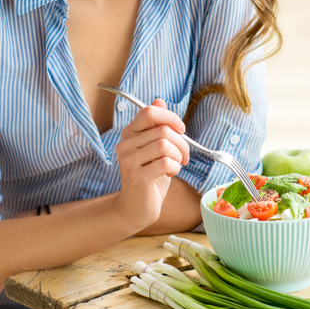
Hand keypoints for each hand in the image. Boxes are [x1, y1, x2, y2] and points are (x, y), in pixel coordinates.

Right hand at [115, 98, 189, 228]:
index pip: (149, 112)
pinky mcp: (137, 177)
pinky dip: (175, 168)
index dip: (170, 117)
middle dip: (182, 142)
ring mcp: (129, 161)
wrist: (136, 208)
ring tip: (177, 165)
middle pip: (163, 130)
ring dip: (179, 156)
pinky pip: (166, 163)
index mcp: (130, 134)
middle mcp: (125, 144)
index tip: (181, 130)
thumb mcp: (154, 148)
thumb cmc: (149, 176)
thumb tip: (159, 100)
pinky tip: (171, 174)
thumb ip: (156, 125)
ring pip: (165, 145)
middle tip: (184, 156)